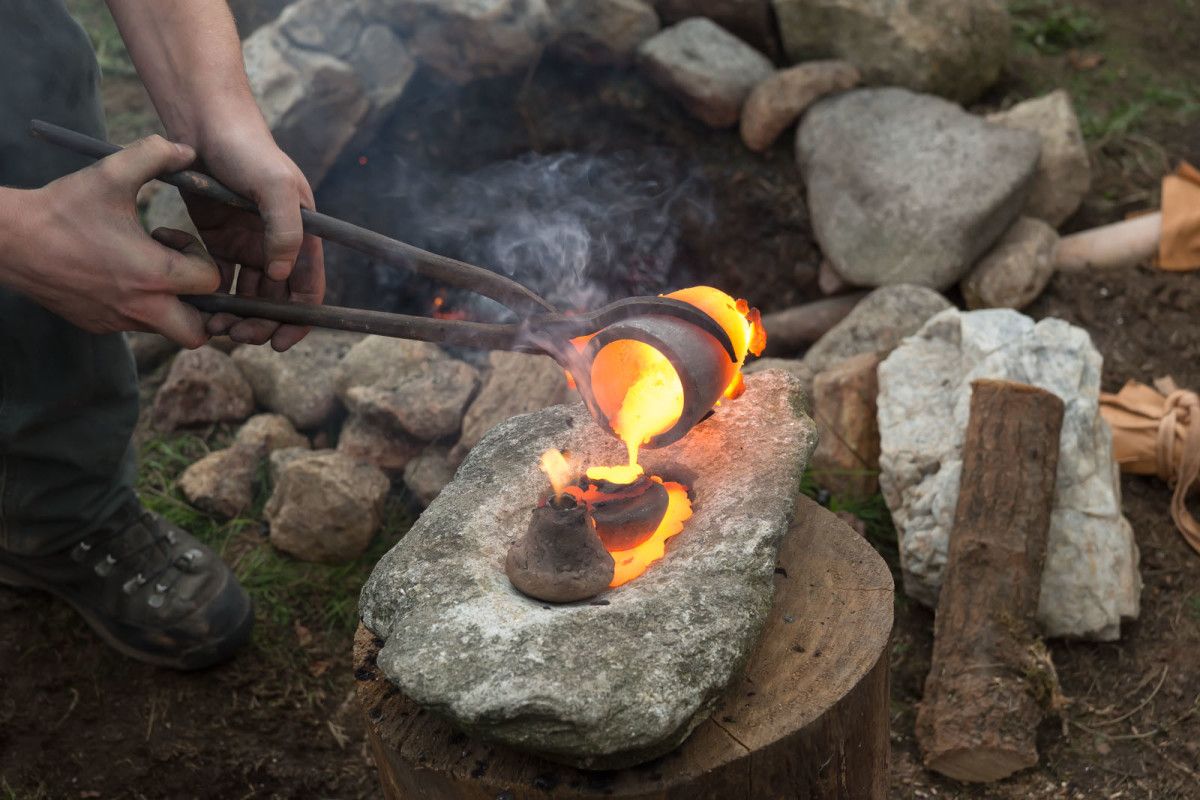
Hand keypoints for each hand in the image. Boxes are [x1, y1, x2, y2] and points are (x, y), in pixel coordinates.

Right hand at [0, 135, 220, 347]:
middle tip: (179, 273)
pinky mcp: (98, 325)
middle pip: (198, 331)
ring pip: (167, 328)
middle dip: (201, 305)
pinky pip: (134, 325)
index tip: (171, 237)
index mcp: (153, 275)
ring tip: (145, 268)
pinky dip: (139, 306)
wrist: (9, 240)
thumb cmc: (62, 208)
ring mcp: (118, 321)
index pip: (211, 282)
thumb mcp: (111, 172)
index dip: (202, 257)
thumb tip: (187, 150)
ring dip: (169, 302)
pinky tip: (117, 273)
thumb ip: (154, 155)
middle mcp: (140, 308)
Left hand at [183, 119, 324, 351]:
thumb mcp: (274, 186)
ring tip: (216, 325)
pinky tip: (201, 307)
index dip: (299, 320)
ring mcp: (250, 245)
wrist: (206, 125)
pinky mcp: (221, 241)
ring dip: (238, 315)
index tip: (280, 342)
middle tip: (238, 334)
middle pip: (278, 300)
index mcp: (303, 236)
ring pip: (250, 295)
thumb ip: (285, 229)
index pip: (308, 290)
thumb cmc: (248, 150)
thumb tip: (281, 273)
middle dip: (263, 323)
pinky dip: (215, 297)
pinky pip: (222, 279)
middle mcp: (280, 245)